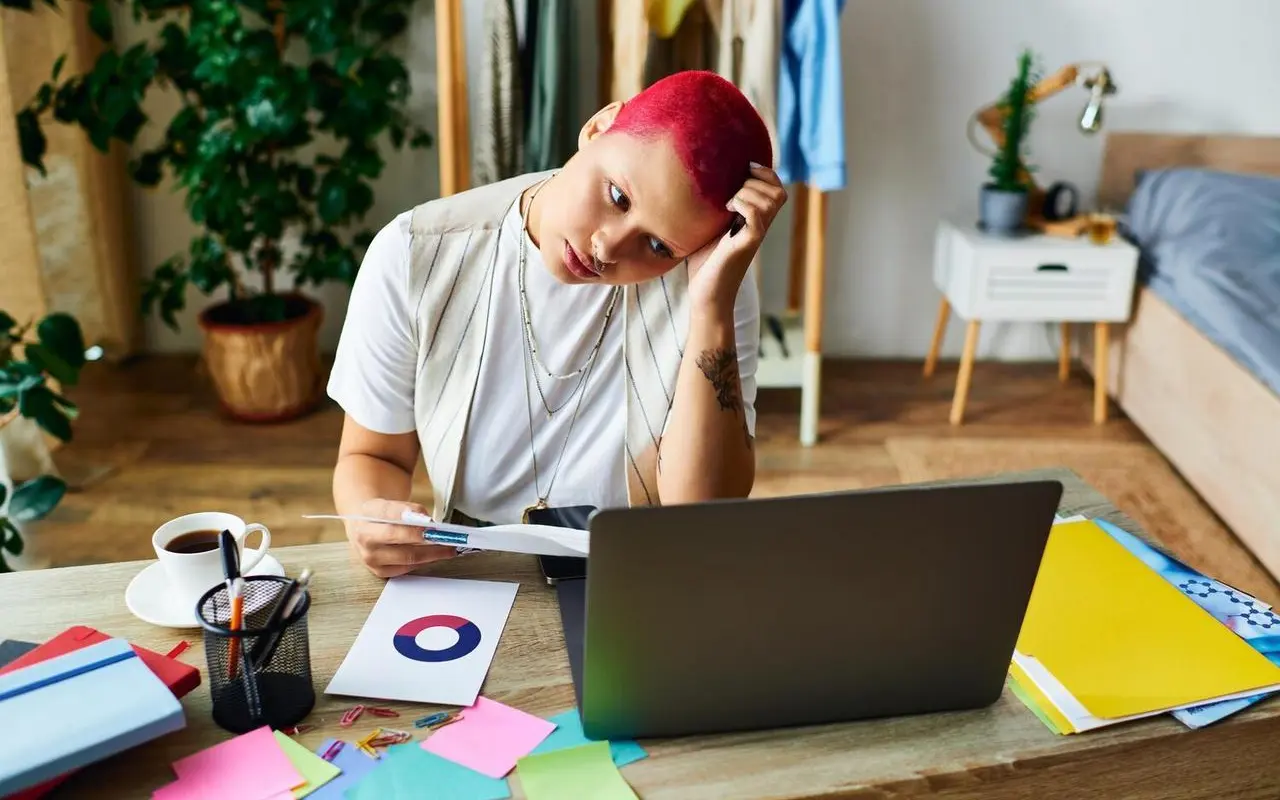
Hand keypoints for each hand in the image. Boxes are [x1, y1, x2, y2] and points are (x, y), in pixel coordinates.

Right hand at [346, 498, 454, 577]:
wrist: (365, 528)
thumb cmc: (383, 515)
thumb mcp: (392, 503)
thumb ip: (409, 509)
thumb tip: (429, 522)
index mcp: (367, 512)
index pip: (388, 511)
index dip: (409, 514)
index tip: (428, 518)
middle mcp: (365, 536)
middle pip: (396, 535)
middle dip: (423, 536)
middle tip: (445, 536)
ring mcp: (371, 556)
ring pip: (406, 556)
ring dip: (431, 552)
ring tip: (449, 548)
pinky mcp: (380, 571)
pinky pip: (407, 567)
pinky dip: (424, 561)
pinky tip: (435, 555)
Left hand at [687, 163, 787, 309]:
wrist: (706, 294)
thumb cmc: (705, 263)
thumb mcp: (710, 226)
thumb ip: (715, 206)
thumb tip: (701, 180)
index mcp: (755, 220)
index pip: (776, 189)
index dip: (766, 173)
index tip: (745, 168)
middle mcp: (760, 226)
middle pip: (778, 192)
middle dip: (758, 181)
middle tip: (734, 190)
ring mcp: (756, 235)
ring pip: (770, 200)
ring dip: (748, 192)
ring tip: (729, 203)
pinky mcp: (747, 244)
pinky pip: (757, 216)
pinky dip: (744, 205)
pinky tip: (728, 209)